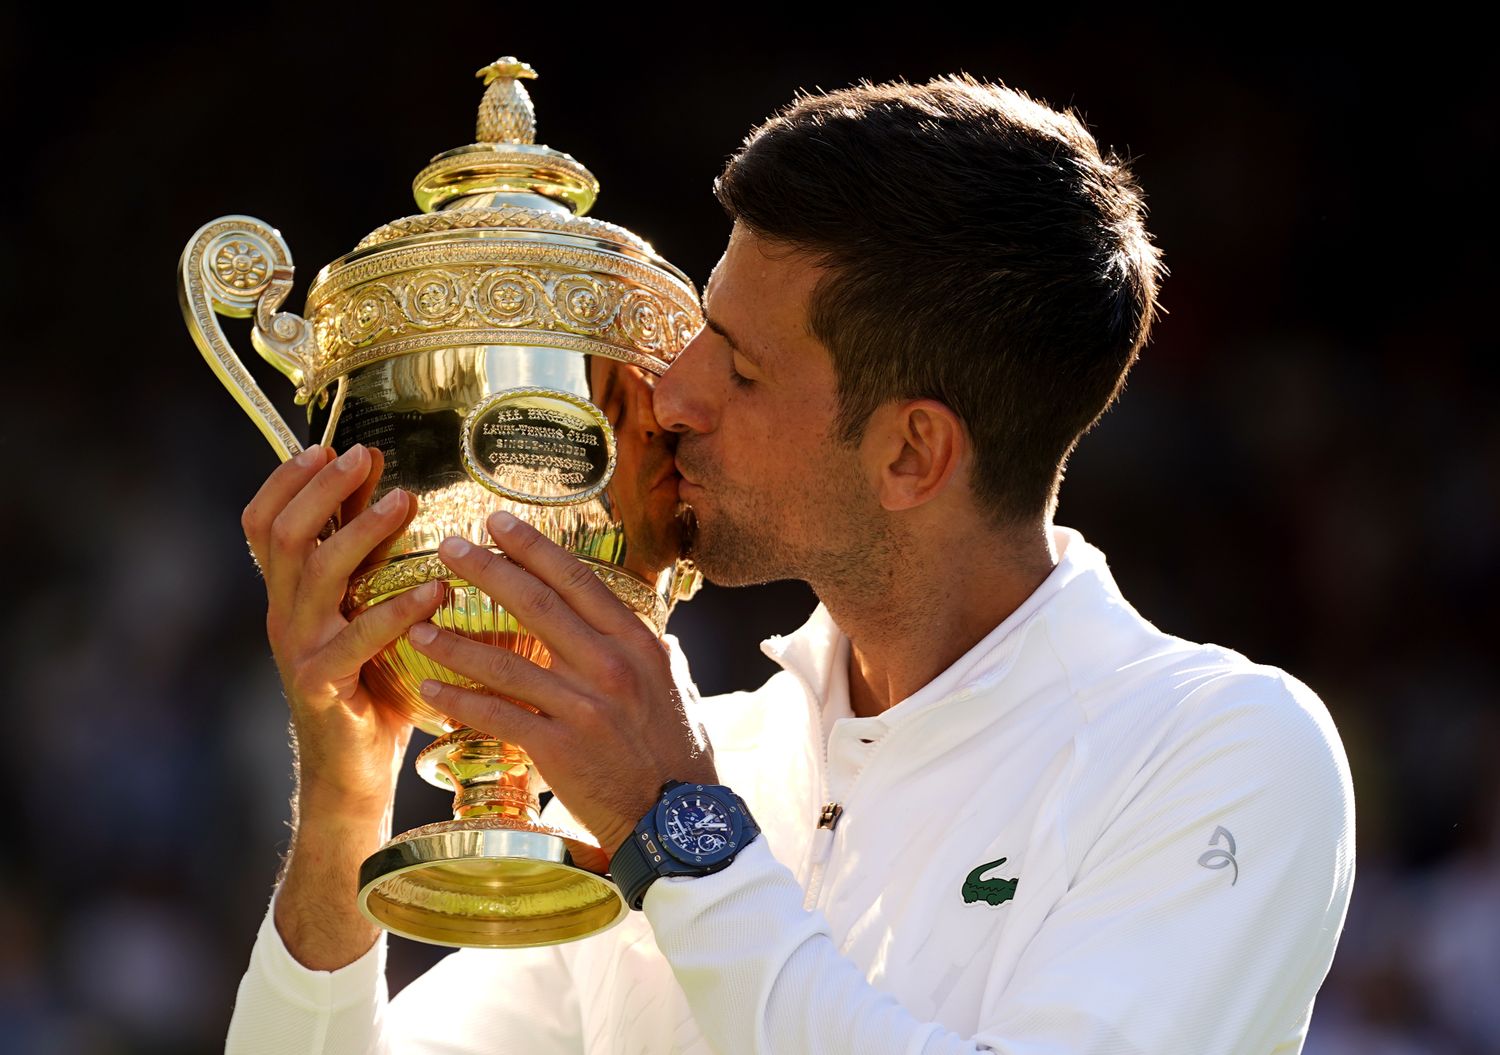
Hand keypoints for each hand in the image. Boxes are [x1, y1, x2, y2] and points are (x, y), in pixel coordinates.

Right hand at [242, 444, 443, 814]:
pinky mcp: (323, 685)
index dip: (285, 480)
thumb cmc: (372, 681)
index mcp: (289, 593)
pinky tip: (435, 591)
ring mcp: (300, 649)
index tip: (326, 445)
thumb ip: (369, 556)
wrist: (352, 768)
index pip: (262, 522)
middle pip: (285, 536)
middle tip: (364, 456)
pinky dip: (396, 610)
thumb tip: (387, 484)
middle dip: (322, 489)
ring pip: (318, 576)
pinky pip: (356, 639)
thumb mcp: (365, 608)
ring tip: (407, 502)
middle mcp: (285, 614)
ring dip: (362, 533)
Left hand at [408, 511, 715, 855]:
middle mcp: (609, 666)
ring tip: (417, 624)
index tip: (498, 523)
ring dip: (455, 640)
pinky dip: (460, 700)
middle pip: (536, 604)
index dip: (534, 549)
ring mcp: (582, 706)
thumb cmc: (679, 755)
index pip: (578, 581)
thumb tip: (649, 630)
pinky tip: (429, 688)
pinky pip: (497, 714)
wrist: (676, 819)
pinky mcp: (557, 747)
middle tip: (447, 547)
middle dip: (486, 570)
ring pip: (505, 660)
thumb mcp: (677, 689)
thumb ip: (655, 655)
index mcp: (636, 644)